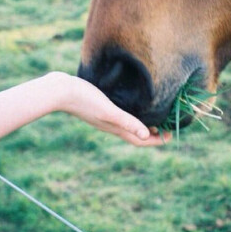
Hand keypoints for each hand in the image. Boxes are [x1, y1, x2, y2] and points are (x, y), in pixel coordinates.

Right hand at [0, 72, 170, 145]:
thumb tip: (146, 135)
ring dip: (141, 125)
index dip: (155, 141)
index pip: (138, 140)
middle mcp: (110, 124)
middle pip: (134, 134)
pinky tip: (131, 104)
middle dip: (151, 134)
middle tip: (166, 127)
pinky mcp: (98, 107)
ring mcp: (103, 116)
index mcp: (113, 127)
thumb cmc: (84, 99)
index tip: (170, 136)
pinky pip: (119, 115)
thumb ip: (126, 121)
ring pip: (127, 125)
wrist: (60, 91)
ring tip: (153, 117)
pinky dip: (130, 115)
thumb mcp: (107, 110)